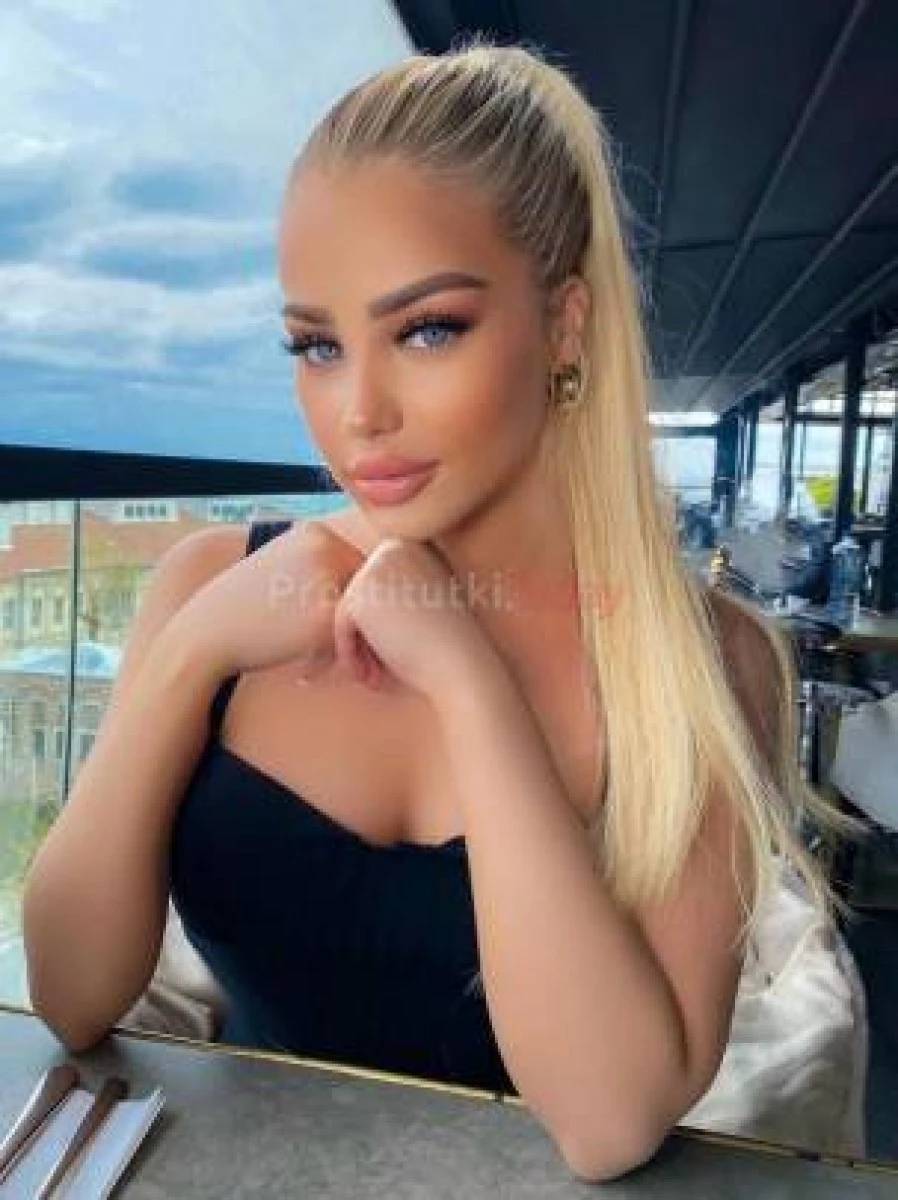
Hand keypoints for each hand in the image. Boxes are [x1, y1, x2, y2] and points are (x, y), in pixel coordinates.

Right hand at [168, 520, 365, 681]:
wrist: (205, 636)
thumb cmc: (244, 612)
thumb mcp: (283, 570)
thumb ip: (323, 570)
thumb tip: (378, 589)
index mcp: (315, 531)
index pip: (359, 572)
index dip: (346, 607)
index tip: (320, 632)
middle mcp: (326, 545)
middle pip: (367, 594)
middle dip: (351, 627)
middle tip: (321, 653)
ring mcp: (328, 576)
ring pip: (363, 619)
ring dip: (346, 646)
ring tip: (313, 660)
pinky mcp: (327, 612)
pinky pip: (353, 642)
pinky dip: (335, 662)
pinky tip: (306, 670)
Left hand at [305, 537, 497, 703]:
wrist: (465, 667)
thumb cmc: (445, 652)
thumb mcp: (416, 615)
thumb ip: (387, 604)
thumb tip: (345, 608)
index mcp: (413, 547)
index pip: (375, 591)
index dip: (380, 630)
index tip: (394, 657)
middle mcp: (394, 547)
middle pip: (358, 597)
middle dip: (363, 636)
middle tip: (380, 671)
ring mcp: (377, 565)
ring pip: (346, 611)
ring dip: (356, 647)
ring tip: (377, 675)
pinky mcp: (362, 589)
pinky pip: (338, 624)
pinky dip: (349, 653)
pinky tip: (374, 674)